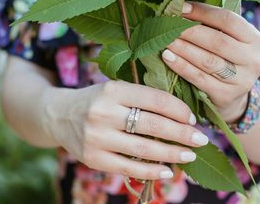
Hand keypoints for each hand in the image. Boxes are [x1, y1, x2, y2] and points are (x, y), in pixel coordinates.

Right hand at [41, 80, 208, 179]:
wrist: (58, 116)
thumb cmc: (97, 101)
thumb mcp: (115, 89)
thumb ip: (142, 98)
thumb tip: (182, 116)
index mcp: (113, 89)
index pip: (156, 99)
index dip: (179, 109)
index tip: (192, 118)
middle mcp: (103, 112)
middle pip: (153, 125)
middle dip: (182, 134)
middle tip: (201, 139)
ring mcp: (96, 137)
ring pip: (144, 149)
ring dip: (172, 154)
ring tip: (190, 155)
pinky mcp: (92, 158)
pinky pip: (128, 168)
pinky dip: (152, 171)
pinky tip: (169, 170)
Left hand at [162, 2, 259, 121]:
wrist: (233, 97)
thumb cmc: (225, 60)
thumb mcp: (228, 40)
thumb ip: (213, 26)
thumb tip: (182, 8)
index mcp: (255, 39)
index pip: (229, 20)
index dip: (203, 12)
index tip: (182, 8)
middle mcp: (253, 60)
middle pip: (218, 41)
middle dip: (190, 31)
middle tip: (169, 25)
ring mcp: (242, 80)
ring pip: (208, 61)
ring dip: (183, 48)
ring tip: (165, 40)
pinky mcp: (226, 96)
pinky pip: (199, 78)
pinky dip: (181, 66)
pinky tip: (167, 57)